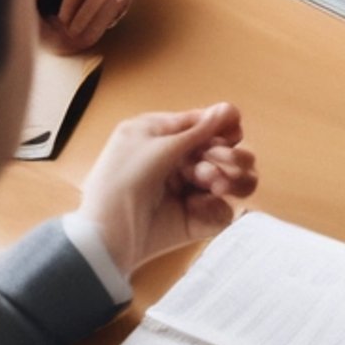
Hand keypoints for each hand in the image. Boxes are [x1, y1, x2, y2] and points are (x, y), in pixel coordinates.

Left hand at [76, 103, 257, 275]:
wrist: (108, 236)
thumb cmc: (122, 182)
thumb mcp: (158, 147)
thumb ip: (198, 129)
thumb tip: (230, 108)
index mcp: (165, 136)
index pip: (208, 125)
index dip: (224, 130)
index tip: (230, 136)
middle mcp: (180, 160)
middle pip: (229, 151)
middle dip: (227, 158)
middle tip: (208, 170)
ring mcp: (190, 190)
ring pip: (235, 180)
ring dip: (230, 179)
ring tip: (214, 187)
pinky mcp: (196, 220)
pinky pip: (224, 210)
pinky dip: (216, 207)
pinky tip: (195, 208)